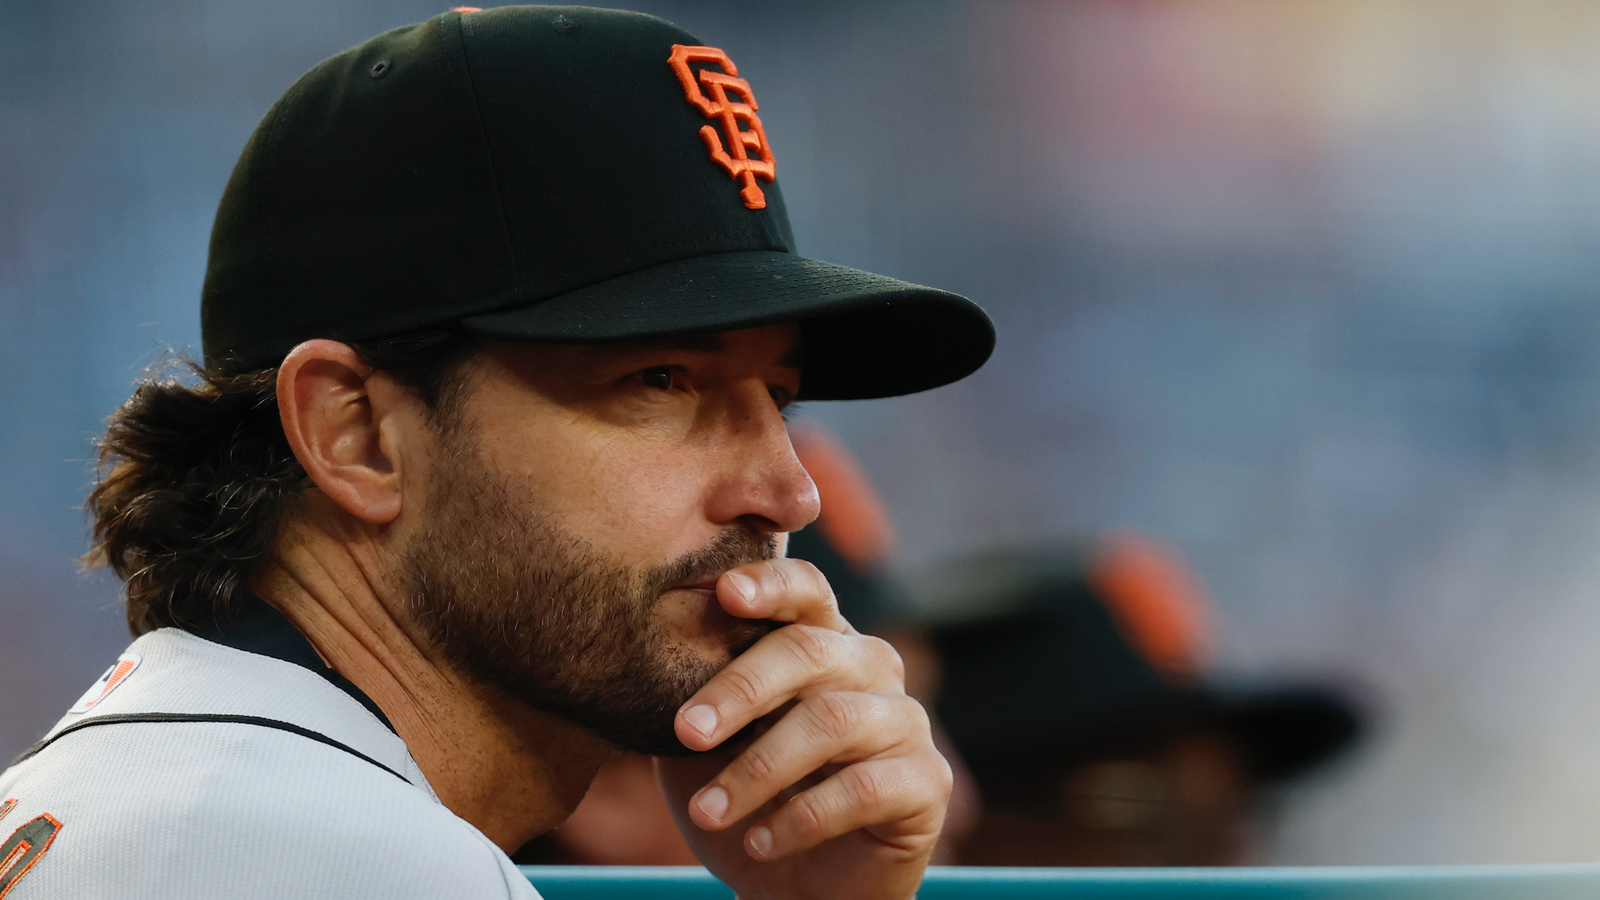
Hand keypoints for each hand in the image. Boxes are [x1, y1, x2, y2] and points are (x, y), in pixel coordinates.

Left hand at [656, 558, 951, 899]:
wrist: (800, 892)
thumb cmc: (749, 802)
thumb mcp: (706, 747)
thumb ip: (691, 698)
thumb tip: (640, 656)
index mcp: (821, 642)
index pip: (806, 592)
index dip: (771, 584)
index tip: (724, 592)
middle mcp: (872, 668)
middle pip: (812, 651)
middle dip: (741, 688)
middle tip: (687, 730)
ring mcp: (906, 721)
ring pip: (834, 721)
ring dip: (759, 769)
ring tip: (708, 810)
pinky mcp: (928, 781)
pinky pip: (864, 788)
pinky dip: (801, 818)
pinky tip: (758, 844)